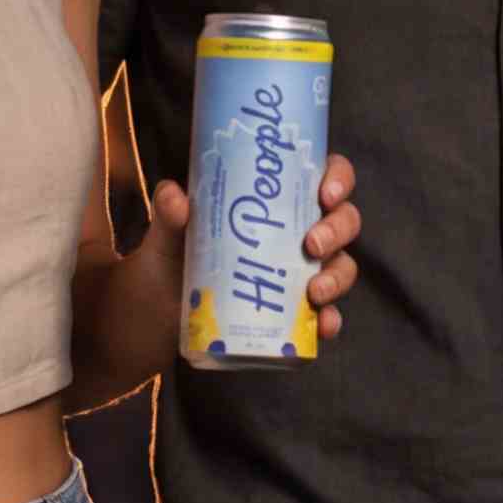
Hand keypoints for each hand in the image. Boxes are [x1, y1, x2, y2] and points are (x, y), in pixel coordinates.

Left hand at [149, 153, 364, 346]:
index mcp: (276, 202)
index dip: (337, 178)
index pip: (322, 175)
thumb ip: (170, 213)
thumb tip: (175, 196)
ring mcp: (301, 273)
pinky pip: (326, 315)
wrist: (159, 316)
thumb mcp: (167, 235)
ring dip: (338, 277)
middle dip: (338, 229)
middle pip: (343, 220)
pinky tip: (322, 326)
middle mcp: (298, 233)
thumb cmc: (170, 261)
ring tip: (314, 291)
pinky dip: (330, 320)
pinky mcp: (297, 313)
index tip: (324, 193)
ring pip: (343, 266)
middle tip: (312, 244)